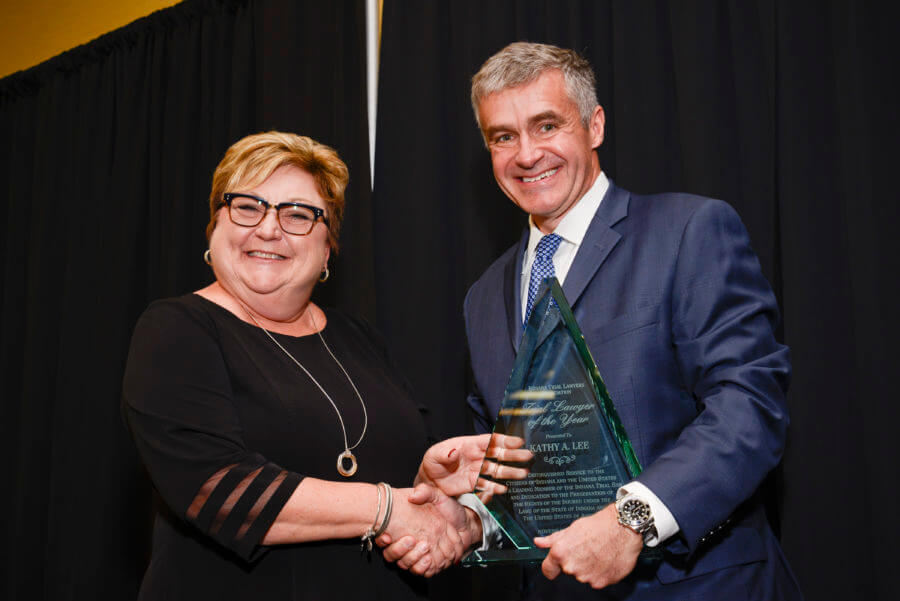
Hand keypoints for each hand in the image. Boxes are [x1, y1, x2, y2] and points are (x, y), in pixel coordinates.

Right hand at [377, 484, 479, 576]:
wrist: (467, 523)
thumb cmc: (450, 509)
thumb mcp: (437, 496)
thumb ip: (425, 492)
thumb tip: (412, 496)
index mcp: (406, 528)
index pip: (386, 538)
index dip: (383, 540)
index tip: (386, 536)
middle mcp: (409, 544)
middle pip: (392, 555)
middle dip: (398, 550)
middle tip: (410, 540)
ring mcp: (418, 555)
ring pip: (405, 564)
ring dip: (411, 558)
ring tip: (424, 547)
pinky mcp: (430, 564)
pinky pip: (420, 571)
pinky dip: (422, 567)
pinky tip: (428, 558)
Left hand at [415, 434, 531, 498]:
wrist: (430, 480)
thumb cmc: (433, 462)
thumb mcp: (434, 455)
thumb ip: (444, 453)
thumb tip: (453, 451)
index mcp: (470, 445)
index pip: (490, 441)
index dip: (505, 440)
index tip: (518, 441)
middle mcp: (477, 457)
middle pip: (499, 454)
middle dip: (514, 455)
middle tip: (529, 456)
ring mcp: (478, 470)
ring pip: (497, 470)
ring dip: (510, 471)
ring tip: (524, 473)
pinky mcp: (475, 484)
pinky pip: (488, 485)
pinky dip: (496, 487)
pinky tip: (504, 489)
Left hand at [533, 504, 642, 588]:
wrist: (623, 527)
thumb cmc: (598, 525)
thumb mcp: (572, 528)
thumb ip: (553, 539)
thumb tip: (538, 542)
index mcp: (561, 553)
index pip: (548, 570)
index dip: (551, 567)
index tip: (555, 566)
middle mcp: (572, 567)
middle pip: (568, 571)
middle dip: (575, 561)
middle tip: (586, 548)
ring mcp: (587, 576)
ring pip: (583, 575)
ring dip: (589, 567)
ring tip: (598, 552)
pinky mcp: (602, 582)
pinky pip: (597, 580)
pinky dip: (601, 572)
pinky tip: (606, 559)